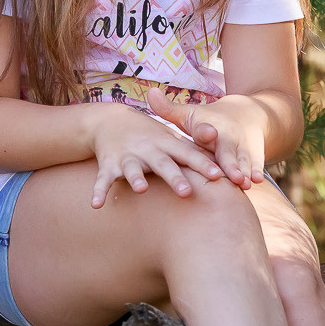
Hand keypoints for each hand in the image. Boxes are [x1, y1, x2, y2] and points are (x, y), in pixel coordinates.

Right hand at [86, 102, 223, 207]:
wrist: (111, 120)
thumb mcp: (173, 140)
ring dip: (136, 179)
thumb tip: (228, 162)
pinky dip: (99, 191)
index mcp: (167, 144)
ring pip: (132, 169)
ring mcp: (127, 157)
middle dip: (174, 178)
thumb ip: (197, 152)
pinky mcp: (109, 164)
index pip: (188, 154)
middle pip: (163, 164)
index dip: (203, 165)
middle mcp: (148, 149)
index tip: (218, 176)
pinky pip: (103, 180)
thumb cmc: (152, 138)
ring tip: (141, 189)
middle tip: (186, 192)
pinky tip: (96, 205)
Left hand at [148, 93, 269, 190]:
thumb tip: (151, 91)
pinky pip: (256, 163)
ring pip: (242, 159)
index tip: (208, 132)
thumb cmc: (209, 120)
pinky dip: (256, 170)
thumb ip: (168, 110)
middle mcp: (226, 136)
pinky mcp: (254, 154)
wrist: (247, 113)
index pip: (205, 130)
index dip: (206, 132)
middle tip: (228, 174)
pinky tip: (256, 180)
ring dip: (243, 170)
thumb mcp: (190, 114)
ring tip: (243, 182)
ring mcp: (242, 146)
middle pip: (226, 150)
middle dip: (228, 161)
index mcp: (207, 127)